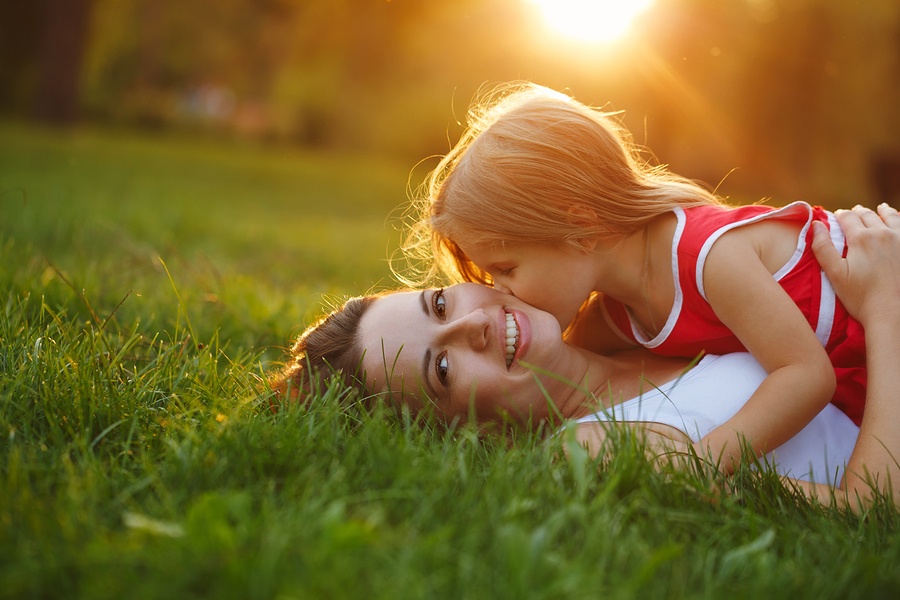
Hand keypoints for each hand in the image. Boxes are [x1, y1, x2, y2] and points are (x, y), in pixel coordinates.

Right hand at [812, 203, 899, 325]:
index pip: (847, 218)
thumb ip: (822, 247)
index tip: (836, 217)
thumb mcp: (834, 274)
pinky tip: (898, 222)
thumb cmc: (860, 297)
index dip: (839, 216)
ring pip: (891, 217)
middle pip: (868, 215)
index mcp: (861, 238)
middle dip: (858, 212)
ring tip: (880, 209)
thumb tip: (816, 224)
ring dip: (882, 212)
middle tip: (853, 213)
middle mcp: (883, 233)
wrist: (893, 312)